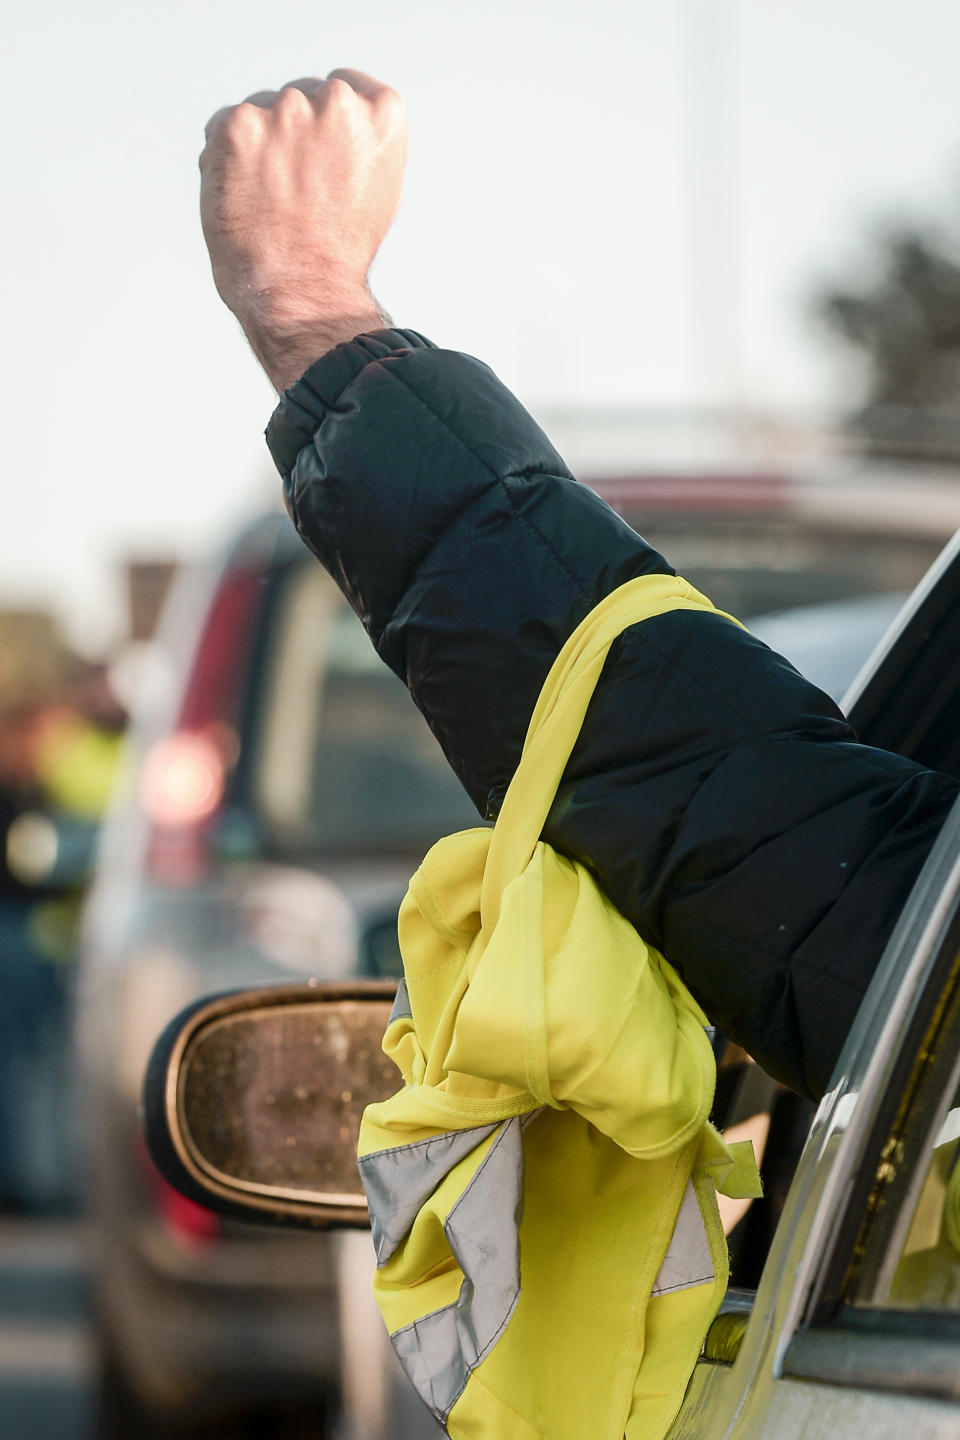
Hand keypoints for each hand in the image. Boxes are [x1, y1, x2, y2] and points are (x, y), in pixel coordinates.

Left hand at [200, 69, 407, 389]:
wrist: (305, 292)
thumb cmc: (341, 252)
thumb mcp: (378, 186)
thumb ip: (360, 140)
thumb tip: (332, 121)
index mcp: (383, 111)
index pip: (346, 87)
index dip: (329, 129)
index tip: (326, 164)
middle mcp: (337, 100)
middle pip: (299, 98)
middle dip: (292, 137)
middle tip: (299, 196)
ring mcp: (286, 110)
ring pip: (259, 114)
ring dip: (258, 149)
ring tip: (272, 203)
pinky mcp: (238, 126)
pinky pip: (221, 129)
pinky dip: (224, 161)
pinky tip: (245, 199)